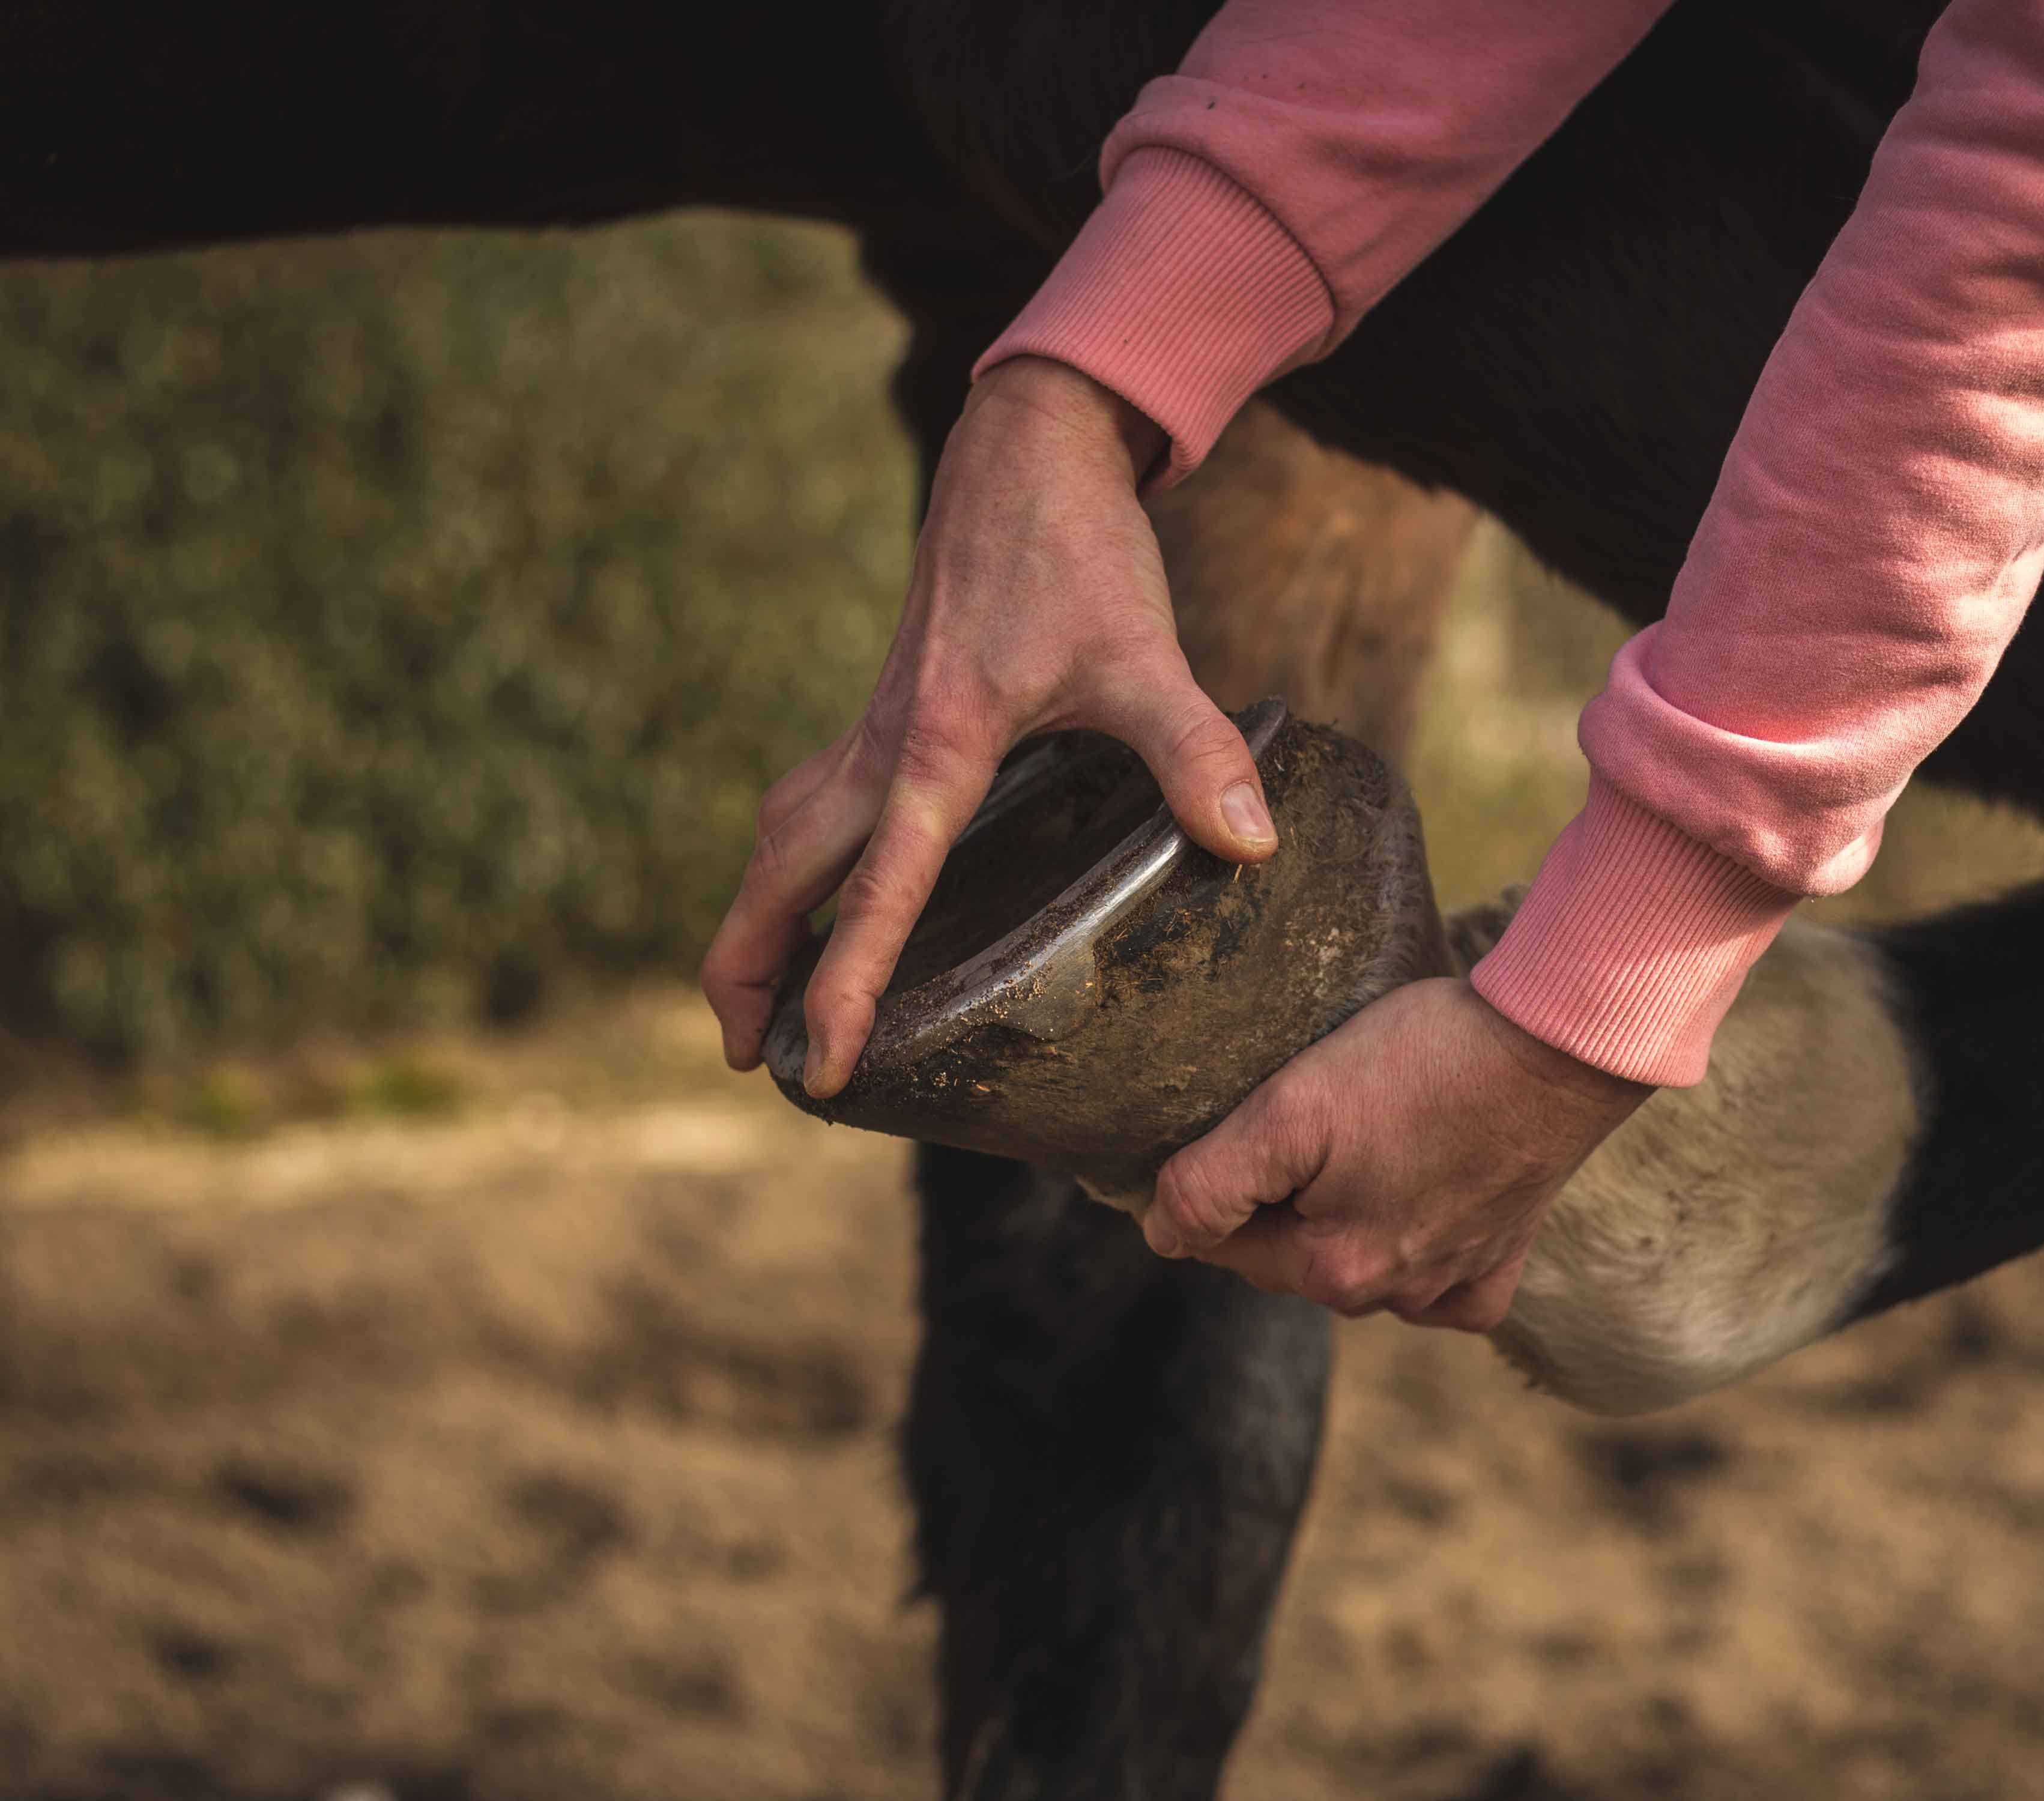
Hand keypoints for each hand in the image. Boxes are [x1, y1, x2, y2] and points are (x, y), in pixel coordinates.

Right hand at [701, 358, 1278, 1096]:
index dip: (846, 982)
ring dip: (759, 918)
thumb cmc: (1078, 549)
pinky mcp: (886, 709)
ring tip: (753, 1002)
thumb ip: (1194, 751)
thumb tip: (1249, 843)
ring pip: (787, 837)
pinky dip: (797, 867)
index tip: (825, 1062)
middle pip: (786, 871)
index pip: (881, 891)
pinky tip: (820, 900)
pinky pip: (816, 805)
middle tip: (748, 1055)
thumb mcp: (1145, 653)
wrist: (1027, 449)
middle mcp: (885, 742)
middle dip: (752, 966)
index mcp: (939, 744)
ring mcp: (875, 724)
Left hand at [1143, 980, 1652, 1330]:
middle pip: (1291, 1253)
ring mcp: (1453, 1282)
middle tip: (1309, 1115)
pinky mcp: (1503, 1260)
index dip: (1218, 1177)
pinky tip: (1425, 1200)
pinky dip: (1424, 1251)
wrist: (1558, 1046)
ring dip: (1345, 1215)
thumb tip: (1160, 1235)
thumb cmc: (1424, 1062)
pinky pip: (1443, 1284)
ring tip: (1369, 1136)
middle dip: (1282, 1196)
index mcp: (1331, 1270)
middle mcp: (1393, 1294)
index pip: (1225, 1240)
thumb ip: (1212, 1182)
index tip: (1247, 1117)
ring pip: (1360, 1262)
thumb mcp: (1292, 1107)